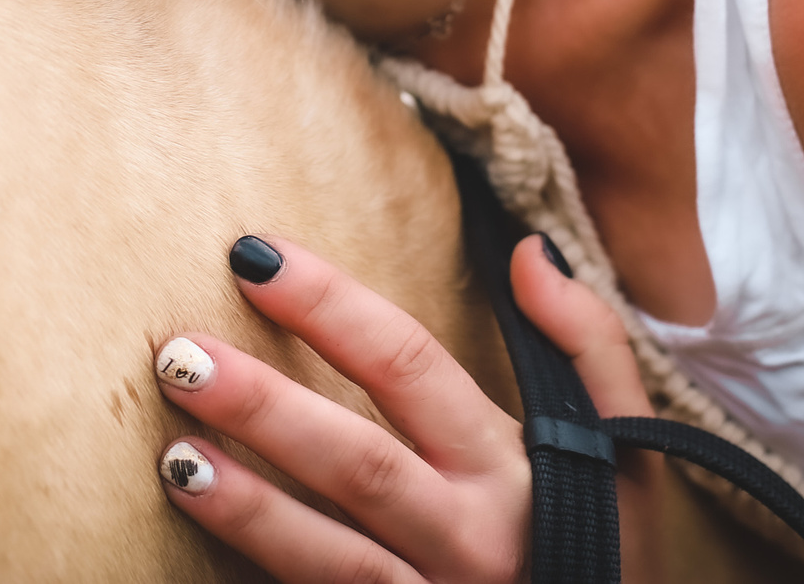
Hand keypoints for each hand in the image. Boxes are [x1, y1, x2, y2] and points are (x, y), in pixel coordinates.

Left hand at [152, 231, 655, 582]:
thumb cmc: (617, 553)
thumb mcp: (631, 452)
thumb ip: (591, 345)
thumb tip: (529, 251)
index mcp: (515, 470)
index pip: (409, 366)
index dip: (329, 307)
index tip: (252, 256)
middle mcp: (470, 539)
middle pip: (356, 463)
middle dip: (264, 407)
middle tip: (178, 354)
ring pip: (330, 560)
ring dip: (249, 511)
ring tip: (172, 459)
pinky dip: (267, 579)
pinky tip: (210, 542)